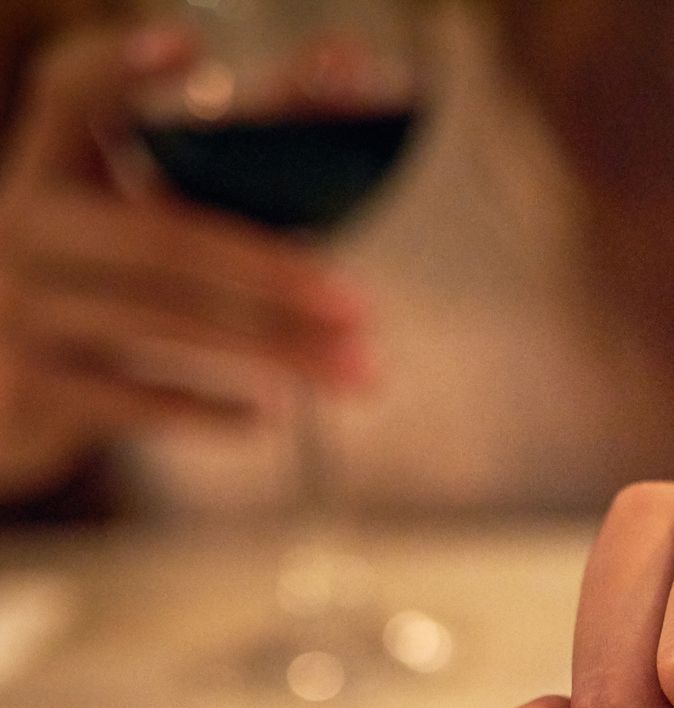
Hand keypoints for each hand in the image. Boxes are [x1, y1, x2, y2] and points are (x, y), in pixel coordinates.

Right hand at [0, 23, 371, 497]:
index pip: (69, 95)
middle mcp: (26, 224)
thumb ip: (243, 151)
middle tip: (360, 305)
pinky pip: (136, 398)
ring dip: (274, 349)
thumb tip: (351, 64)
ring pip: (166, 322)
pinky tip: (271, 417)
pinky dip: (210, 409)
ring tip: (358, 369)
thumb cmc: (114, 276)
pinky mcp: (34, 384)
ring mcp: (24, 305)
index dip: (119, 70)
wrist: (13, 385)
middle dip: (270, 272)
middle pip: (161, 238)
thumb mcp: (147, 207)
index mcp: (53, 164)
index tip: (189, 44)